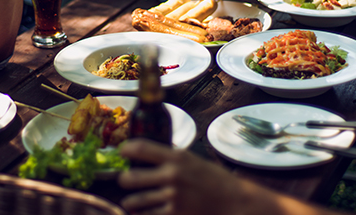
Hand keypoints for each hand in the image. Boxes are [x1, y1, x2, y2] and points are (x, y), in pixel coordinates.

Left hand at [118, 139, 247, 214]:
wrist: (232, 200)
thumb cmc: (212, 178)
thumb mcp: (192, 159)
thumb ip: (170, 157)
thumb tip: (146, 152)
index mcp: (177, 157)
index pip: (140, 148)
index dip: (125, 149)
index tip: (122, 152)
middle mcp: (172, 175)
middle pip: (129, 177)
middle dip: (124, 180)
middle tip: (127, 180)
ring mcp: (172, 197)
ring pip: (133, 201)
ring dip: (130, 200)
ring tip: (132, 199)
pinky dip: (142, 214)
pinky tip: (144, 210)